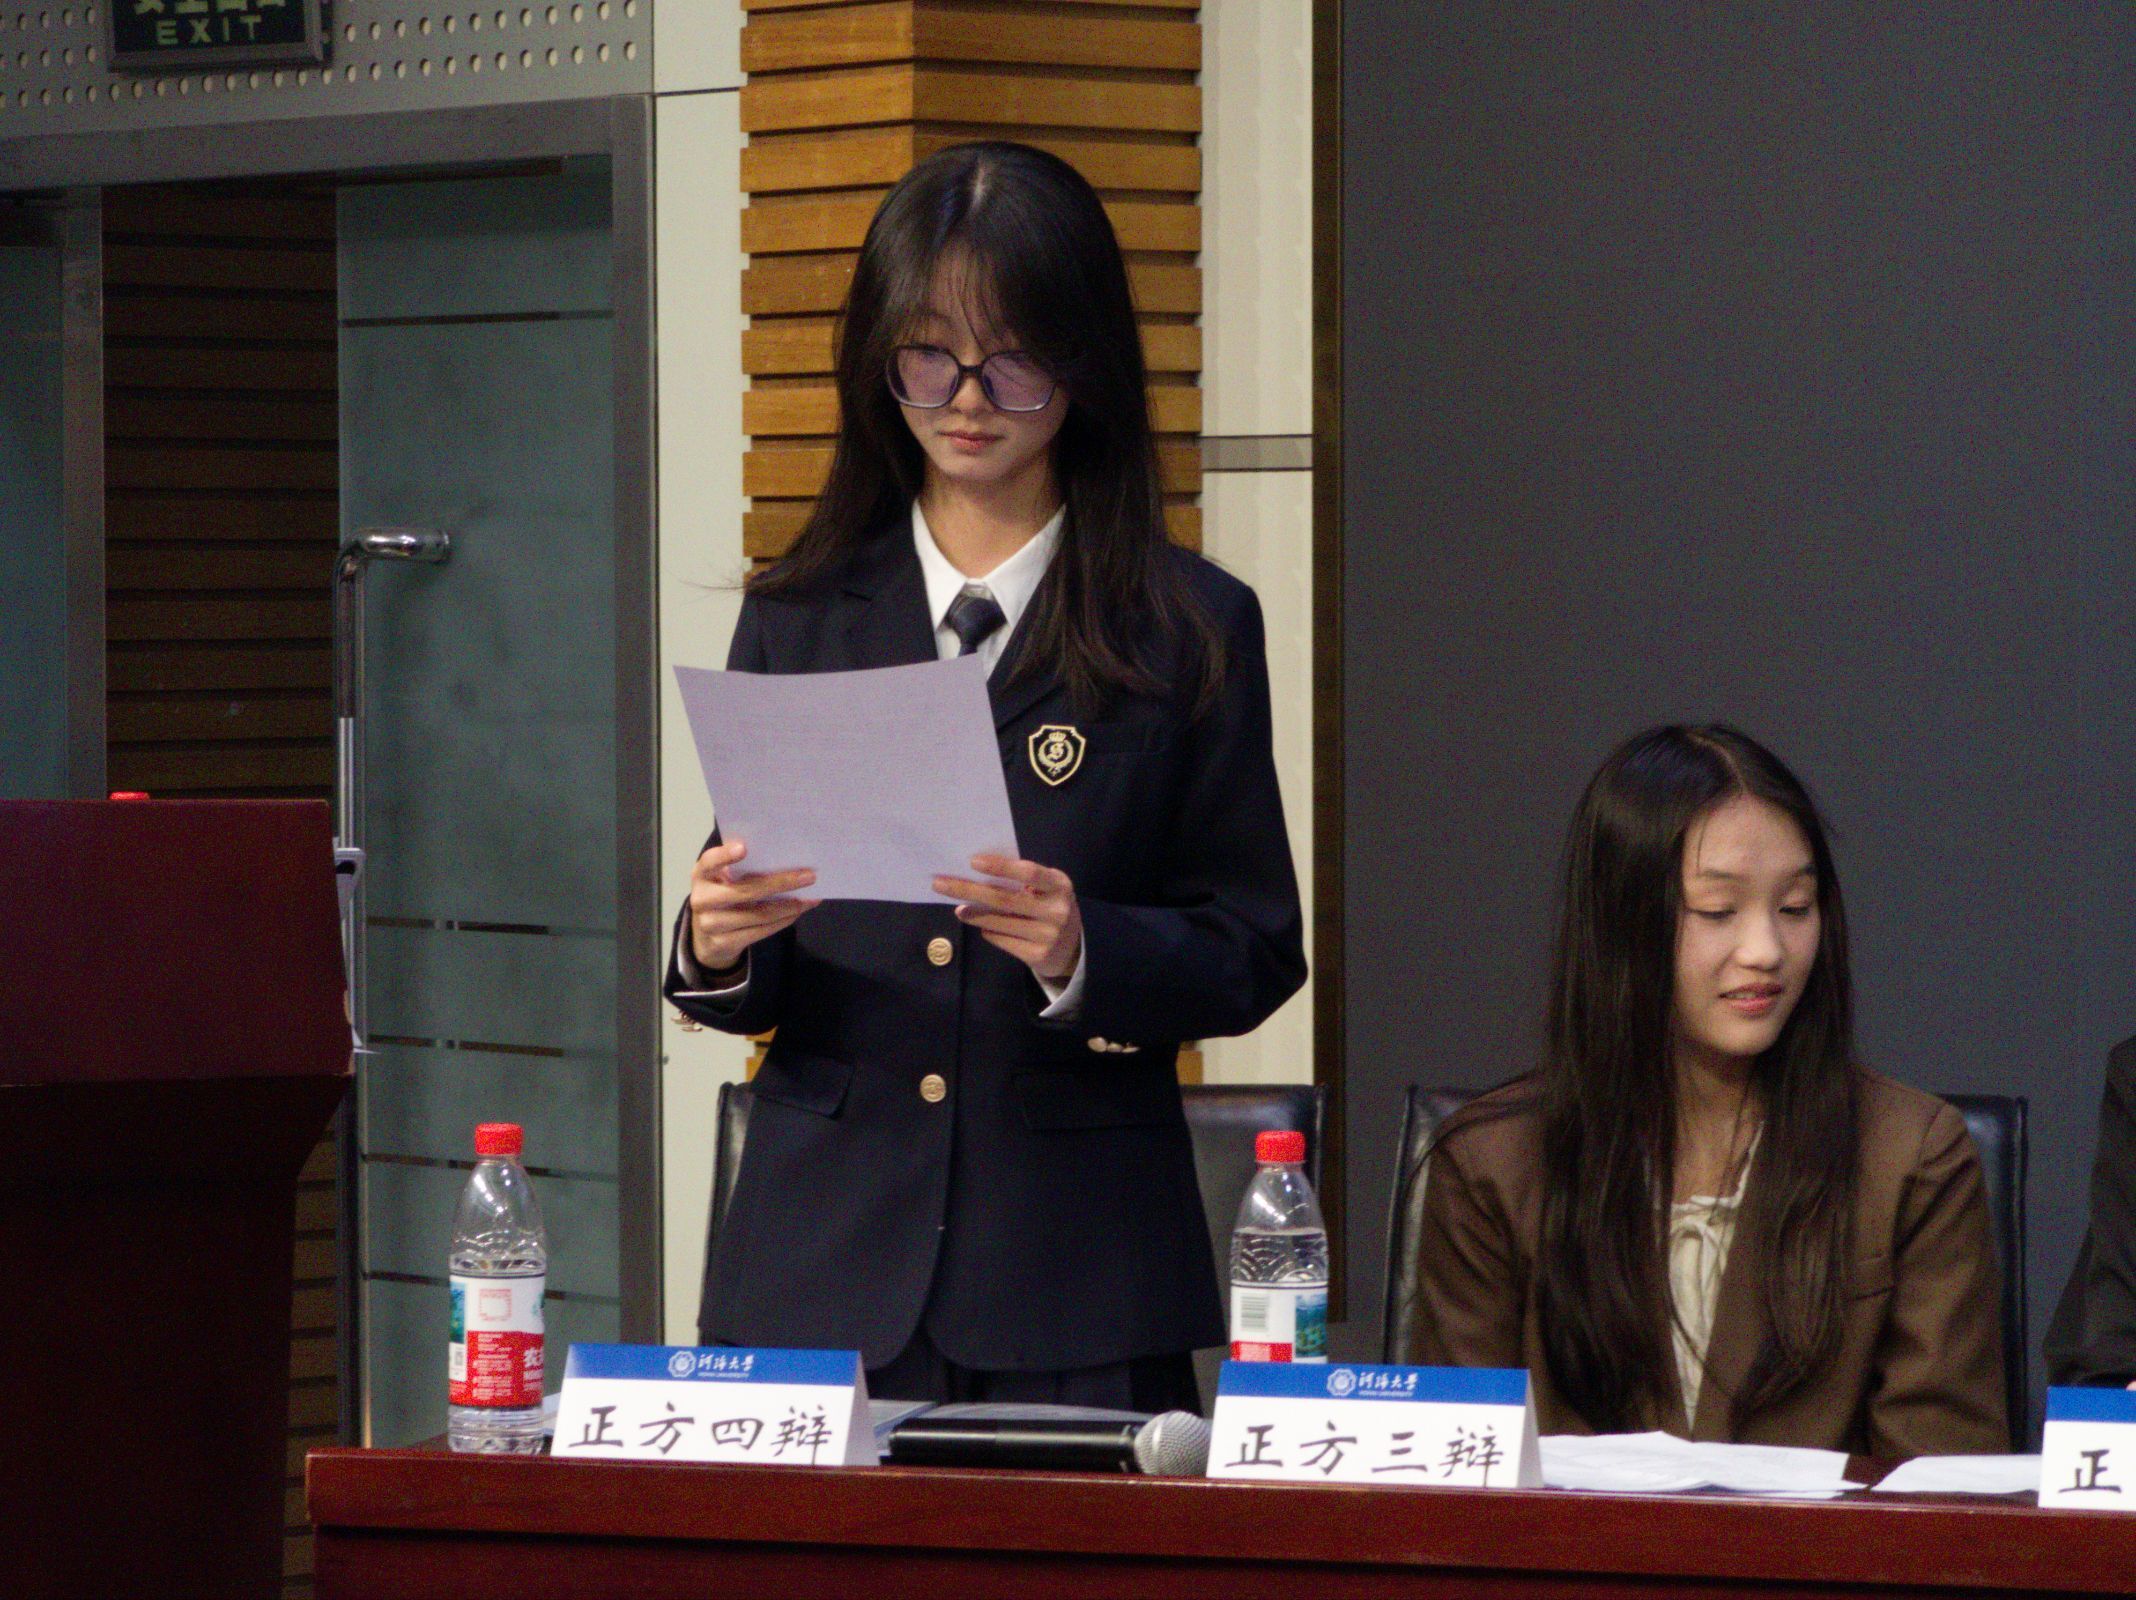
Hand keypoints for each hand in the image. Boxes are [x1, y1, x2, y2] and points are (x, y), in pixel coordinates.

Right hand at [689, 840, 817, 974]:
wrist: (705, 937)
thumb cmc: (721, 896)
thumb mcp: (723, 879)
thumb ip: (742, 868)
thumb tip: (786, 859)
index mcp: (701, 875)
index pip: (709, 862)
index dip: (724, 856)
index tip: (744, 848)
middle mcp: (702, 899)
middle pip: (745, 891)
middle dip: (781, 883)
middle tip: (809, 876)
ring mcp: (710, 924)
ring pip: (758, 914)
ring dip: (790, 906)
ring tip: (811, 898)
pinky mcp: (723, 943)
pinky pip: (761, 931)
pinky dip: (783, 920)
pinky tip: (798, 912)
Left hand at [934, 854, 1081, 980]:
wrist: (1075, 948)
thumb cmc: (1051, 907)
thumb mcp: (1047, 890)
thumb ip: (1022, 881)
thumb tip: (976, 874)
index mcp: (1059, 885)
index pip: (1028, 872)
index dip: (1000, 867)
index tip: (972, 862)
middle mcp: (1056, 910)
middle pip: (1004, 898)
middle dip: (969, 890)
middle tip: (941, 884)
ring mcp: (1048, 935)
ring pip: (999, 922)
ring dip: (973, 914)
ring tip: (958, 908)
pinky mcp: (1037, 956)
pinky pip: (1002, 940)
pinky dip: (988, 931)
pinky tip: (982, 926)